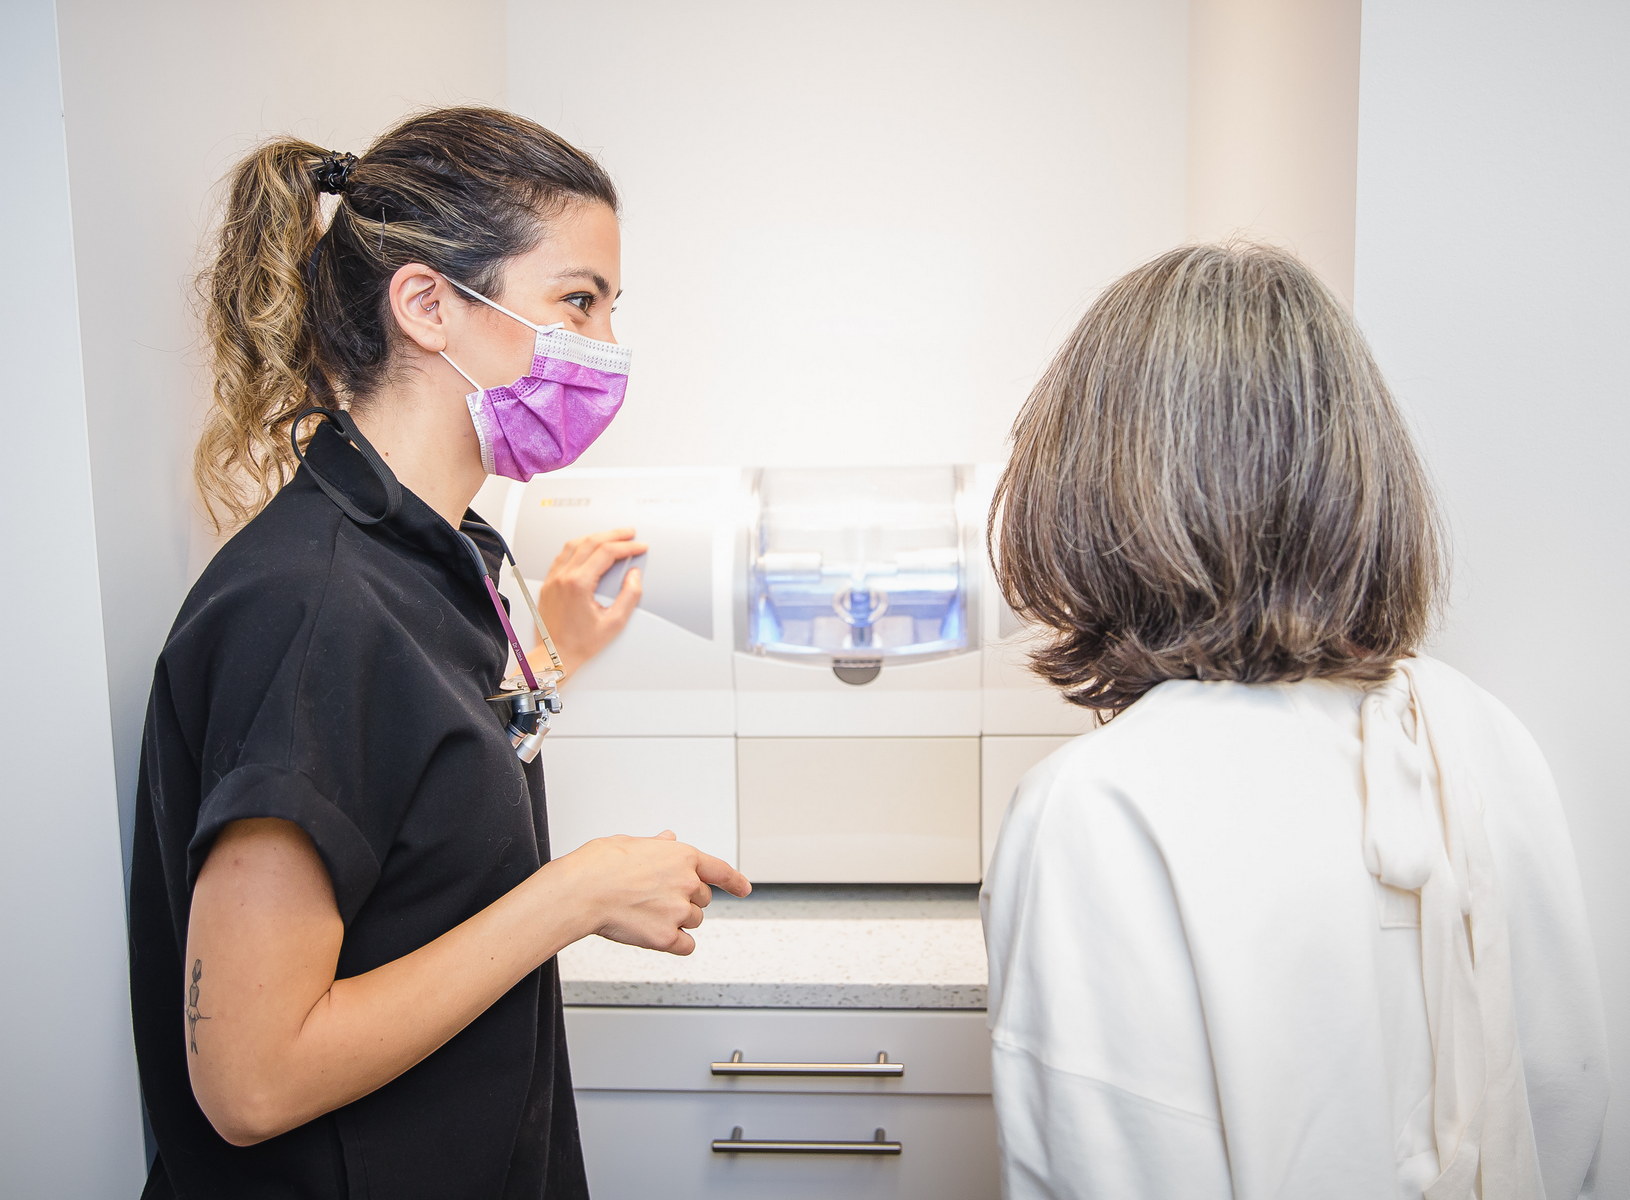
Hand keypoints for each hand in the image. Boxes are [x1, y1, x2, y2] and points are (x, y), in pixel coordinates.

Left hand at [536, 528, 646, 680]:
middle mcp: (563, 577)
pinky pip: (562, 555)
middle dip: (614, 535)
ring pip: (574, 544)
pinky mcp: (548, 583)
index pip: (606, 553)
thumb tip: (634, 575)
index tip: (639, 547)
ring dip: (595, 537)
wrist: (554, 655)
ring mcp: (553, 578)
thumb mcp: (614, 623)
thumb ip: (629, 596)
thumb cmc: (579, 644)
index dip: (627, 547)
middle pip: (591, 542)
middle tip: (630, 534)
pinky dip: (578, 546)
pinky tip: (588, 548)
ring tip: (612, 536)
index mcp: (578, 584)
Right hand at [559, 830, 751, 955]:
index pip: (720, 870)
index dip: (735, 881)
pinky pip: (685, 945)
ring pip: (693, 922)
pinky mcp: (666, 937)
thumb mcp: (632, 842)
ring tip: (646, 912)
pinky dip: (675, 943)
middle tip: (656, 897)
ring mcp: (679, 911)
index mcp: (682, 856)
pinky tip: (656, 935)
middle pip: (702, 899)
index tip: (744, 888)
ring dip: (677, 921)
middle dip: (685, 899)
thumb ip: (656, 846)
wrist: (583, 890)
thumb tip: (667, 841)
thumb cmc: (600, 864)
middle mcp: (687, 883)